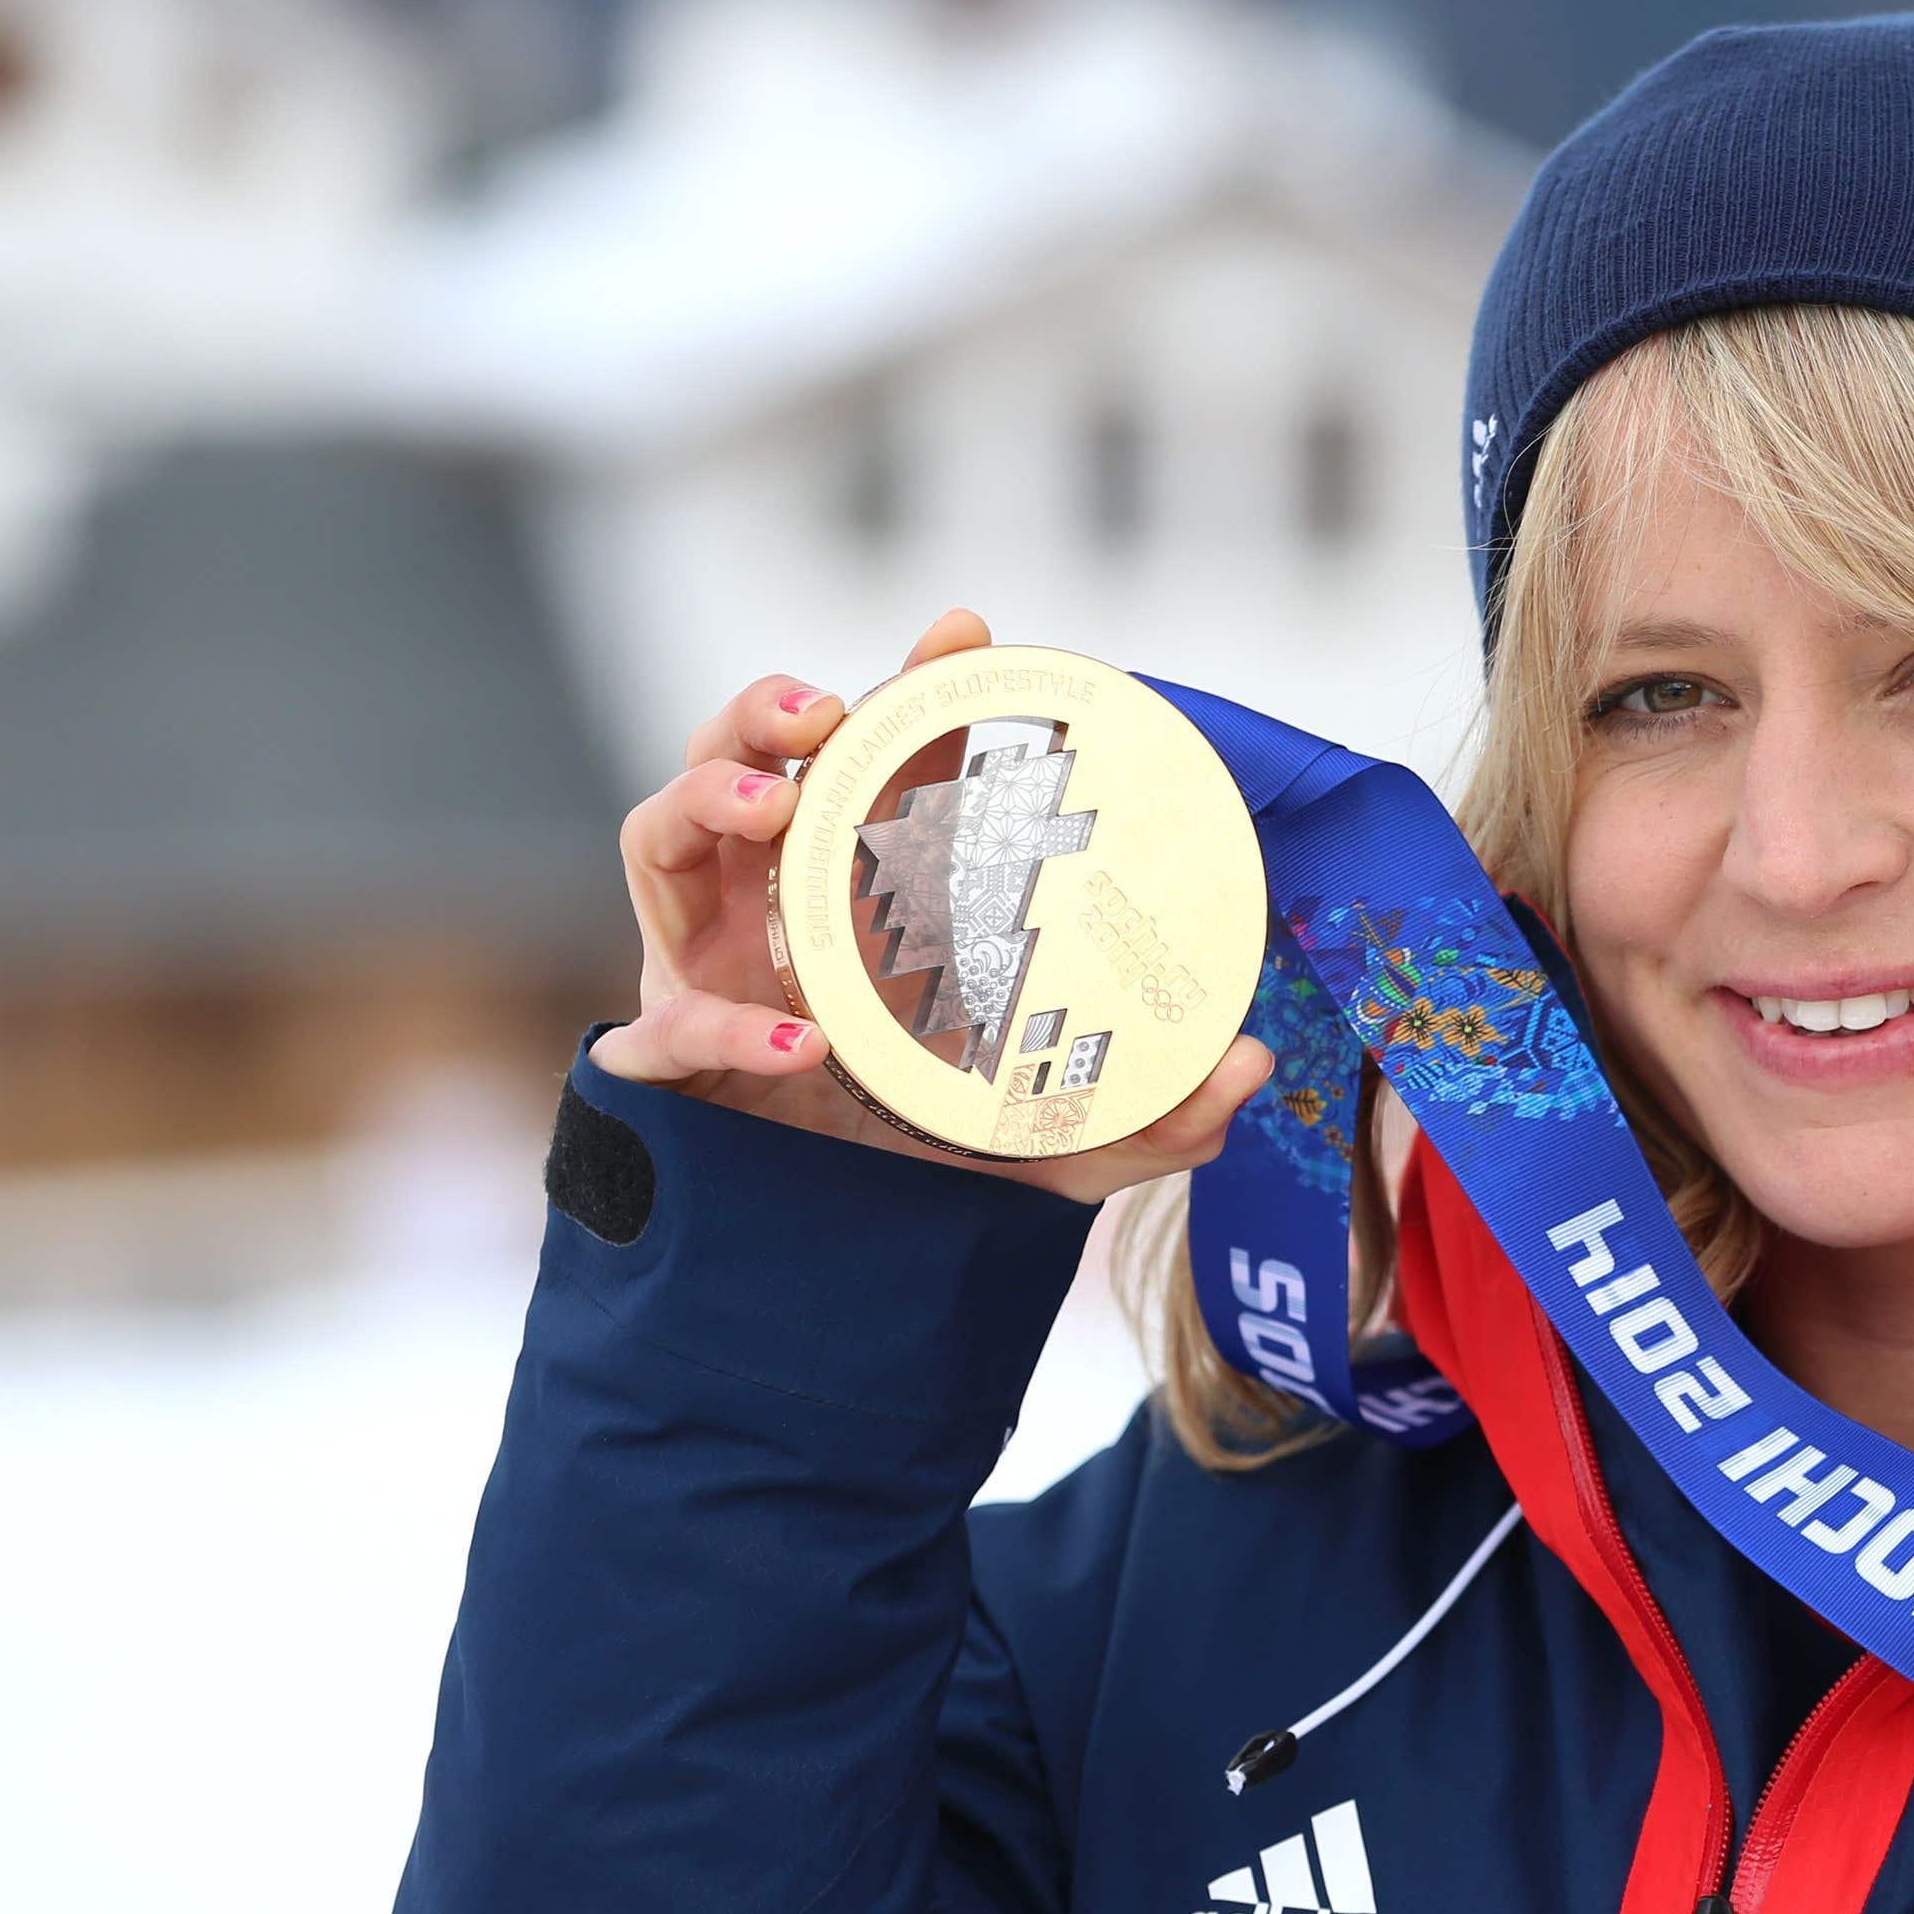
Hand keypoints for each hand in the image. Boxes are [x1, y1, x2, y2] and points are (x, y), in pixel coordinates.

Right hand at [587, 607, 1271, 1203]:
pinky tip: (798, 1033)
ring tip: (775, 809)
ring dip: (703, 798)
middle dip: (764, 711)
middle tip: (828, 711)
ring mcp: (698, 970)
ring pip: (656, 839)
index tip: (962, 632)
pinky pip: (657, 1025)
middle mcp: (766, 909)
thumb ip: (1166, 1108)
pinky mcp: (666, 1061)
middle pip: (733, 761)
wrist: (862, 1281)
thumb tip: (1256, 1060)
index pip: (869, 759)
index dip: (907, 685)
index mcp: (856, 892)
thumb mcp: (1078, 1133)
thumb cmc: (949, 1164)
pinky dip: (716, 1019)